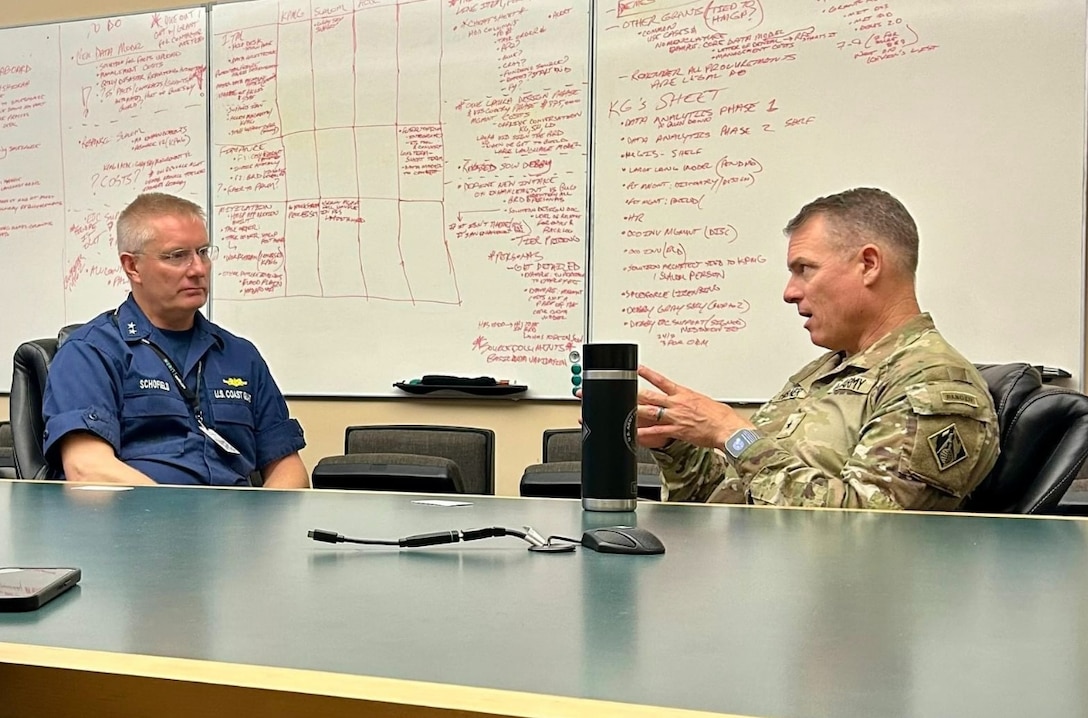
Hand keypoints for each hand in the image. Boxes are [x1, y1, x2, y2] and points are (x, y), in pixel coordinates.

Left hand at [636, 364, 751, 449]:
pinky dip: (644, 433)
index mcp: (684, 393)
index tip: (638, 369)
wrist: (727, 428)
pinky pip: (656, 432)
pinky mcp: (676, 430)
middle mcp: (677, 403)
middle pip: (651, 396)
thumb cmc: (721, 416)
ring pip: (650, 411)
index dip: (648, 374)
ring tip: (624, 410)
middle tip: (625, 391)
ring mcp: (675, 417)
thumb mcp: (705, 401)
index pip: (662, 381)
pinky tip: (635, 434)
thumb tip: (692, 401)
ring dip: (636, 411)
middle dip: (637, 394)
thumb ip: (693, 400)